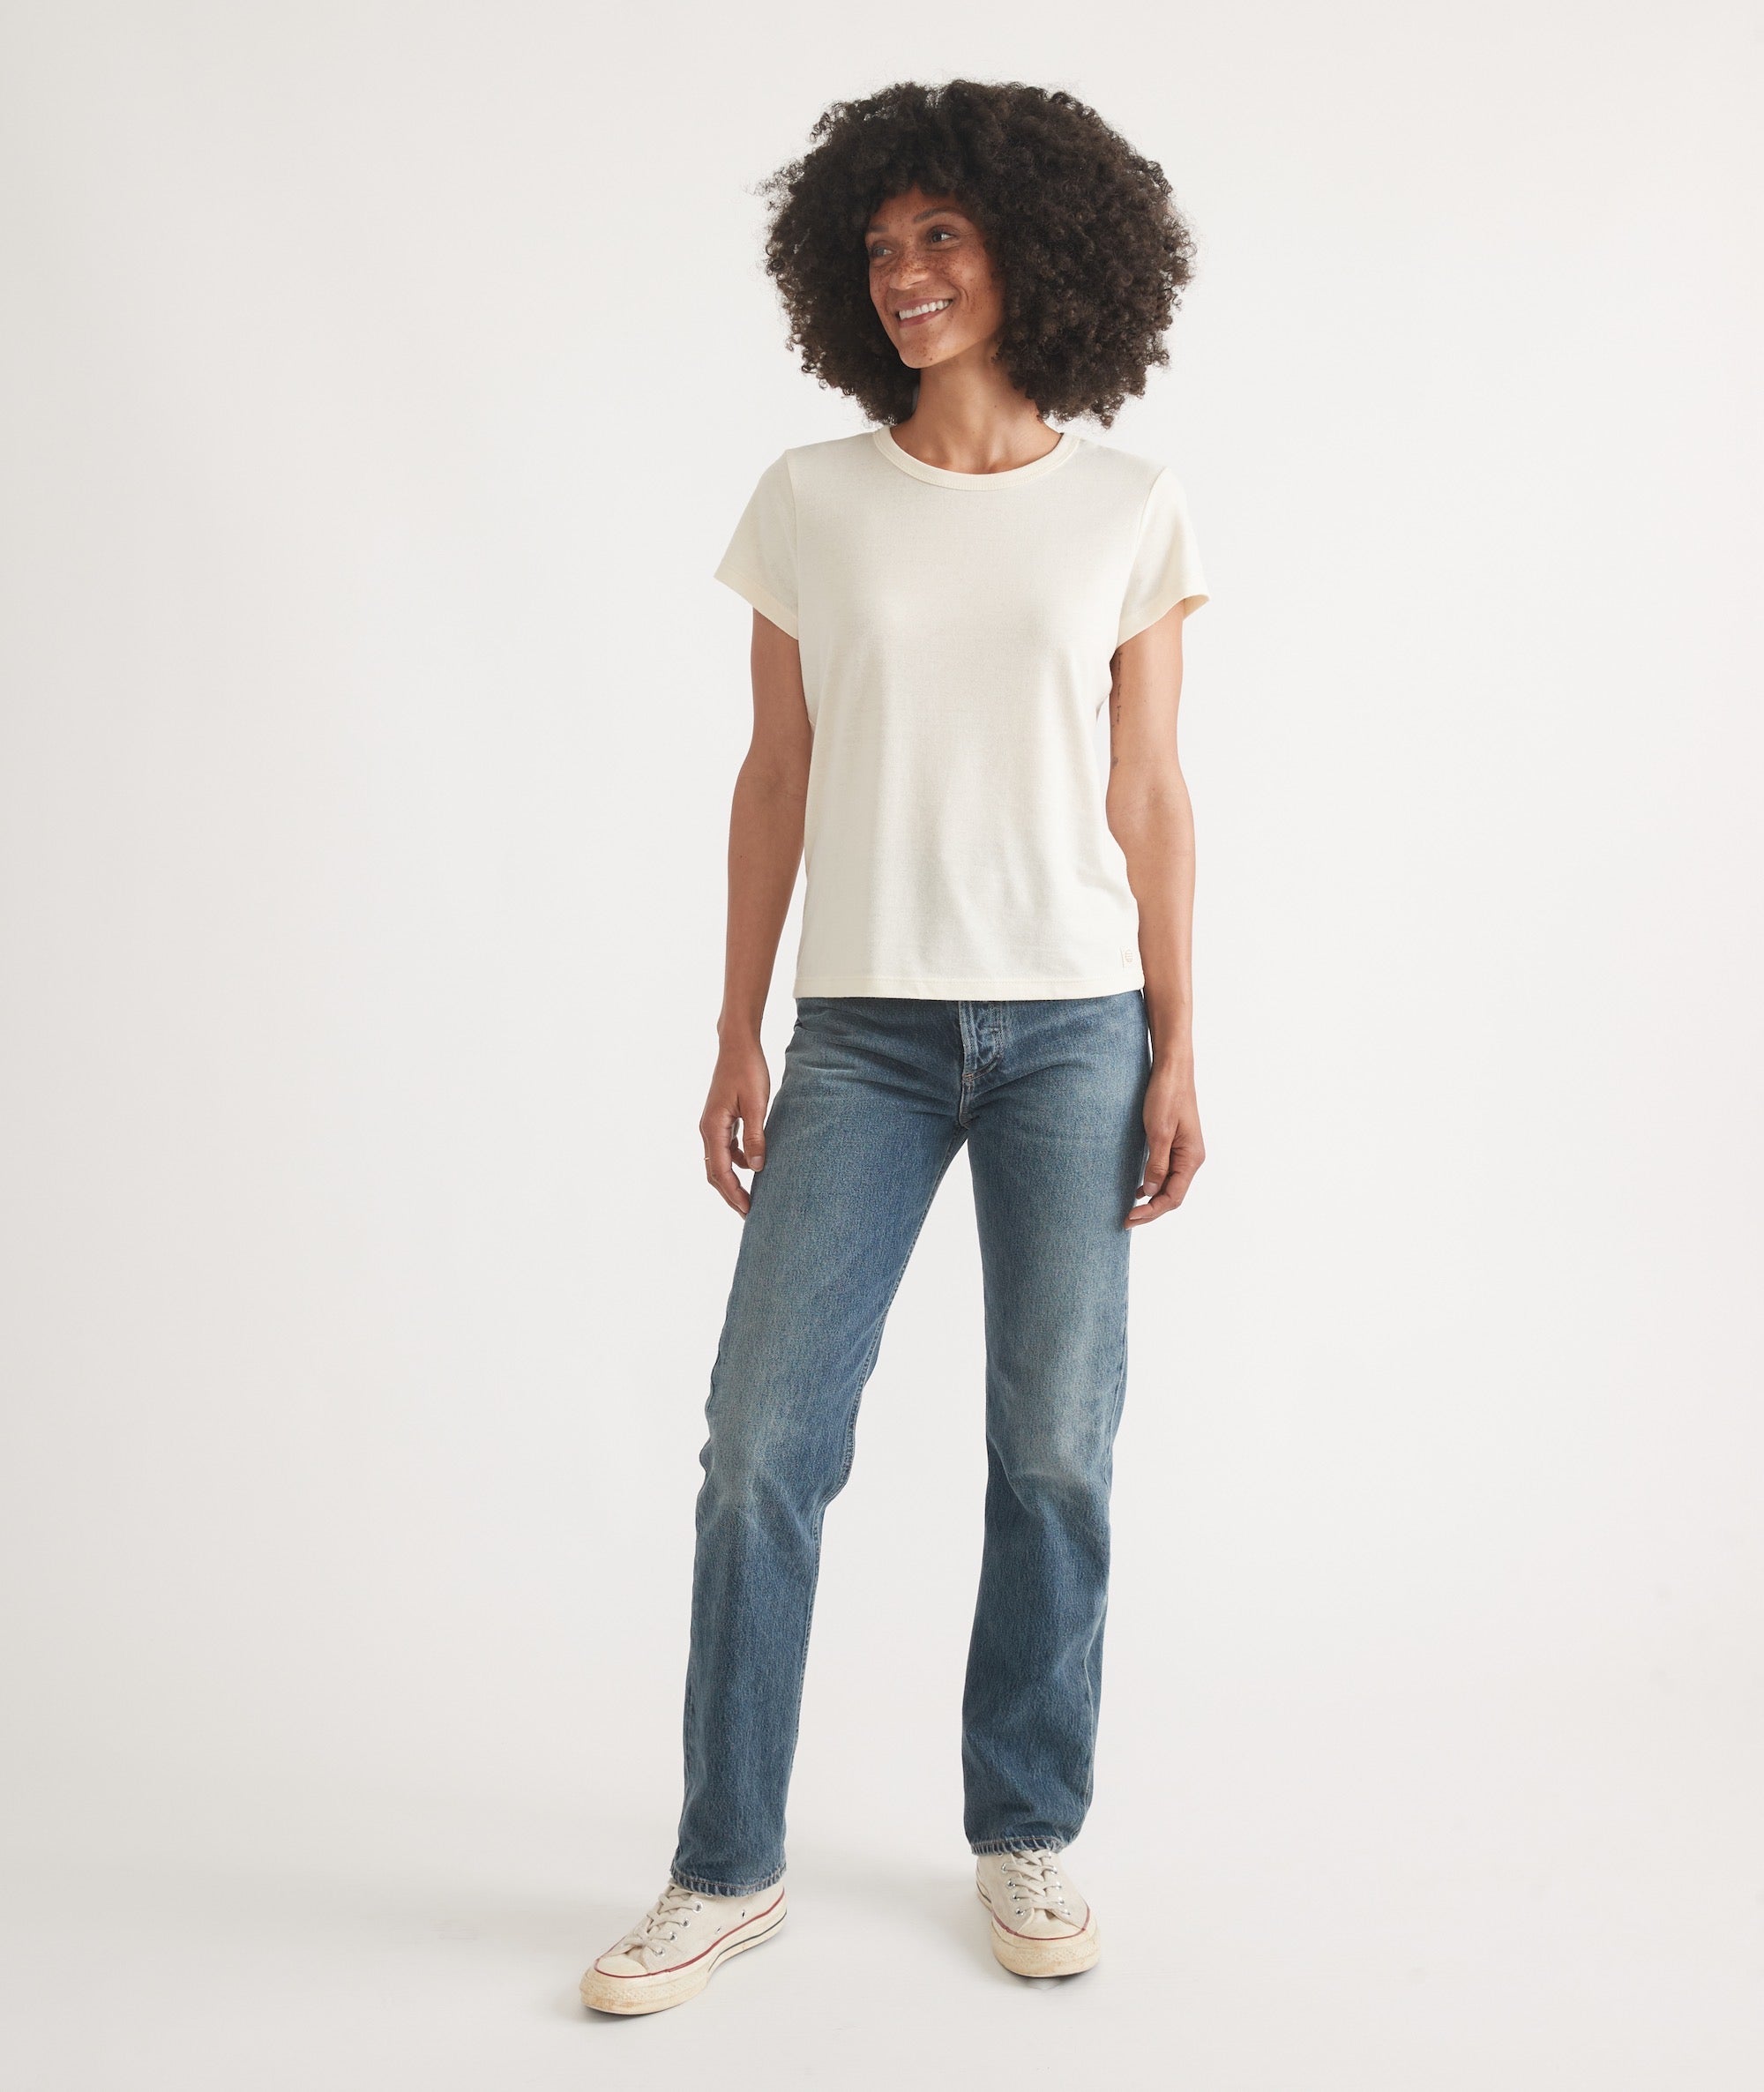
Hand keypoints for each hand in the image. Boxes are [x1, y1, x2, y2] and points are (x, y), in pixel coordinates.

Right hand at [700, 1037, 770, 1215]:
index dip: (733, 1193)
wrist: (737, 1045)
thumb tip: (756, 1168)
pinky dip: (736, 1161)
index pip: (720, 1171)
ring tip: (750, 1195)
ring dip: (732, 1180)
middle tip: (748, 1213)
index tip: (747, 1210)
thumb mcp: (757, 1105)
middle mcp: (708, 1129)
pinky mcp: (721, 1119)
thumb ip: (755, 1136)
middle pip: (715, 1172)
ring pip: (719, 1161)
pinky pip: (726, 1148)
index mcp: (713, 1127)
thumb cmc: (747, 1070)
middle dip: (730, 1194)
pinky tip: (752, 1165)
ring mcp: (713, 1124)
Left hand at [1126, 1056, 1203, 1226]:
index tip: (1130, 1218)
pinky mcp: (1175, 1143)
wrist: (1173, 1069)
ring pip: (1170, 1185)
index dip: (1152, 1212)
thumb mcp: (1159, 1131)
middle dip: (1151, 1211)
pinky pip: (1167, 1172)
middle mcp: (1191, 1158)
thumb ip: (1157, 1164)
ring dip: (1152, 1200)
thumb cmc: (1167, 1096)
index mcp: (1191, 1158)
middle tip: (1126, 1221)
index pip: (1173, 1197)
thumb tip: (1151, 1192)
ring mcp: (1184, 1151)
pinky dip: (1153, 1184)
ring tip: (1132, 1211)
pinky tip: (1140, 1188)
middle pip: (1173, 1195)